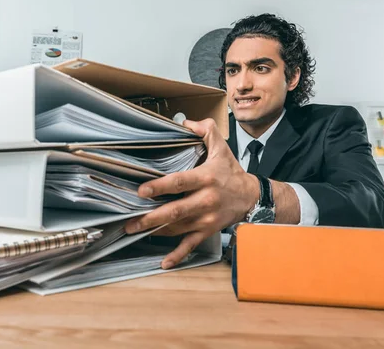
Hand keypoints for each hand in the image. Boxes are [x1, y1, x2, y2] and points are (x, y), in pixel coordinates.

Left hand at [124, 118, 259, 268]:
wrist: (251, 197)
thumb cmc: (231, 172)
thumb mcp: (221, 148)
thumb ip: (204, 131)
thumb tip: (185, 122)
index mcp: (206, 178)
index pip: (180, 182)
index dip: (160, 186)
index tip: (142, 190)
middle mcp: (205, 200)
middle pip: (175, 211)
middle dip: (151, 217)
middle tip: (131, 221)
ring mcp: (206, 218)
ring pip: (178, 228)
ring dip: (156, 231)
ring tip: (135, 231)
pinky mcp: (208, 231)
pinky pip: (191, 245)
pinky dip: (178, 255)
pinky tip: (164, 262)